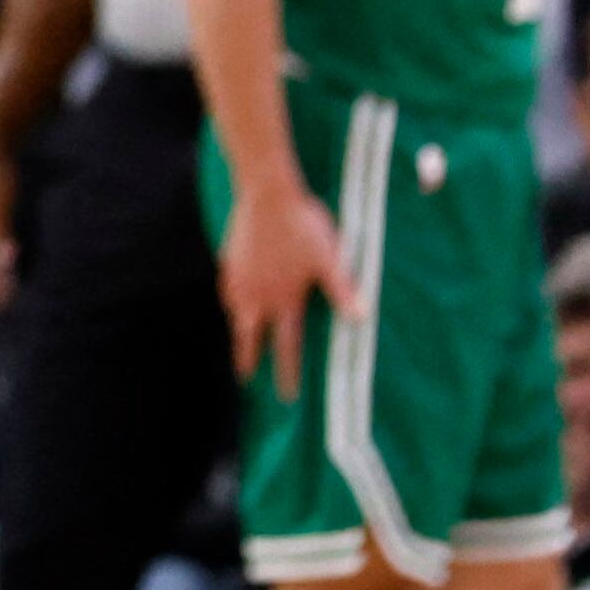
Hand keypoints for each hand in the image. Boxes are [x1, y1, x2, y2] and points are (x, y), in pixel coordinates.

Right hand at [215, 173, 354, 396]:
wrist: (267, 194)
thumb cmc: (304, 226)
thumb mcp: (330, 258)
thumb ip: (343, 290)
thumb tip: (362, 318)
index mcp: (284, 300)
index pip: (286, 345)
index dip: (287, 371)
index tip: (286, 395)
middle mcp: (257, 296)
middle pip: (249, 338)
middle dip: (248, 360)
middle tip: (245, 378)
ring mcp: (238, 279)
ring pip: (235, 314)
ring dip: (239, 331)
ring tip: (240, 338)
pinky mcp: (229, 261)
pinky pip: (227, 291)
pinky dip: (231, 302)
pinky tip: (233, 297)